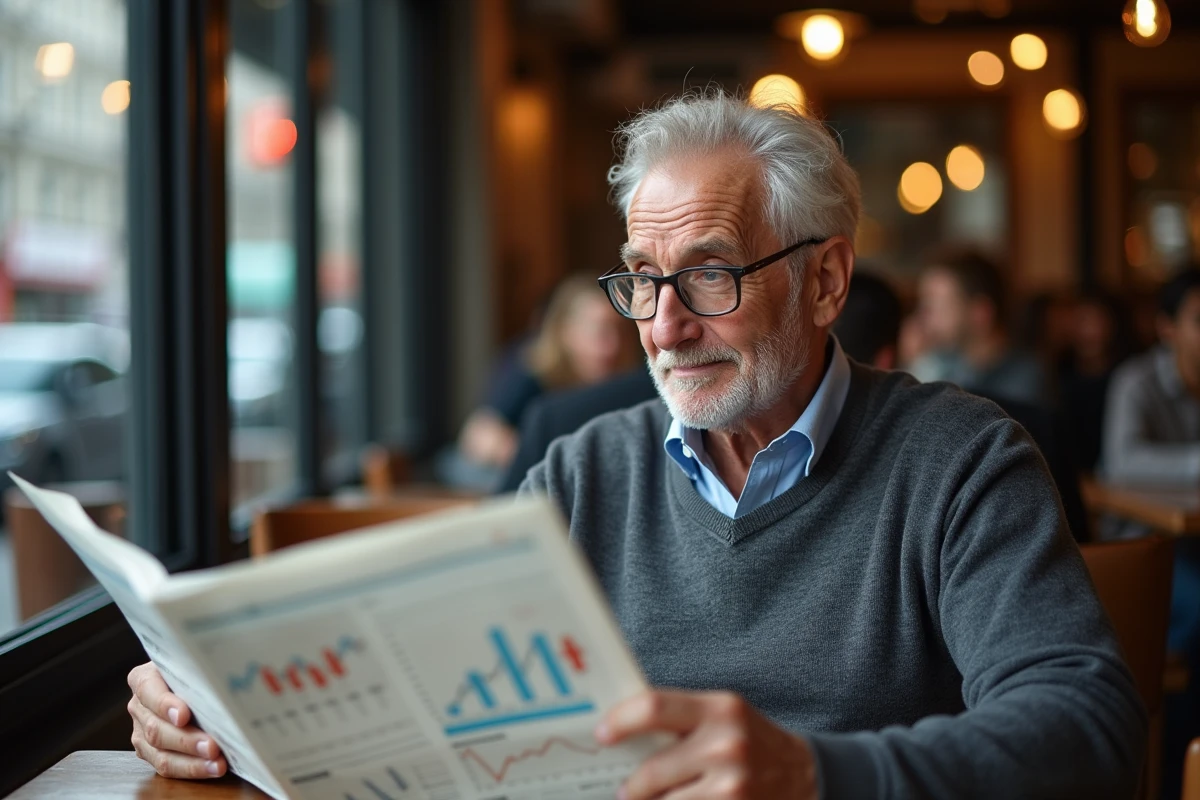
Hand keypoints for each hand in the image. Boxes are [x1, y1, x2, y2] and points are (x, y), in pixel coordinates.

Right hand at [127, 662, 226, 778]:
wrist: (190, 679)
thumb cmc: (196, 667)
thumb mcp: (195, 662)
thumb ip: (202, 669)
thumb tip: (229, 677)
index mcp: (144, 679)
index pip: (149, 691)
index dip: (165, 705)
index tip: (184, 715)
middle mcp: (139, 706)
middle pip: (156, 729)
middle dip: (186, 740)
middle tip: (212, 746)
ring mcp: (141, 732)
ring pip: (160, 754)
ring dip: (191, 762)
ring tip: (217, 764)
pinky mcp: (150, 752)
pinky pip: (167, 767)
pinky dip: (192, 769)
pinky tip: (212, 768)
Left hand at [596, 690, 817, 799]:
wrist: (803, 774)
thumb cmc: (749, 739)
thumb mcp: (720, 714)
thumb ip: (677, 716)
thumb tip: (618, 726)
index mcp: (720, 708)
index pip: (653, 707)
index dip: (619, 722)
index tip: (602, 735)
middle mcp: (727, 745)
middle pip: (652, 771)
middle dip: (631, 786)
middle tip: (624, 788)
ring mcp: (733, 785)